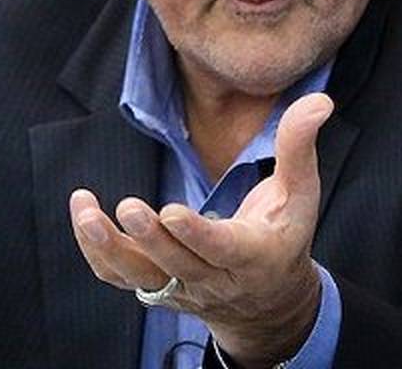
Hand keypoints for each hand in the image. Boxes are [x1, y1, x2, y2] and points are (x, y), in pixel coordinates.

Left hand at [68, 92, 333, 367]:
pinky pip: (120, 277)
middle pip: (175, 263)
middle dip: (150, 237)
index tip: (171, 212)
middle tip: (127, 206)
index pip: (221, 249)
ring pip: (140, 276)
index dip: (195, 234)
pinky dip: (97, 251)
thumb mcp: (301, 193)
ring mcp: (182, 287)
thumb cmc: (285, 235)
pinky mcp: (158, 287)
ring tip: (85, 209)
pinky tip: (83, 216)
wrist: (268, 301)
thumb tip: (318, 100)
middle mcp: (213, 279)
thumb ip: (299, 146)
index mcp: (252, 255)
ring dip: (108, 246)